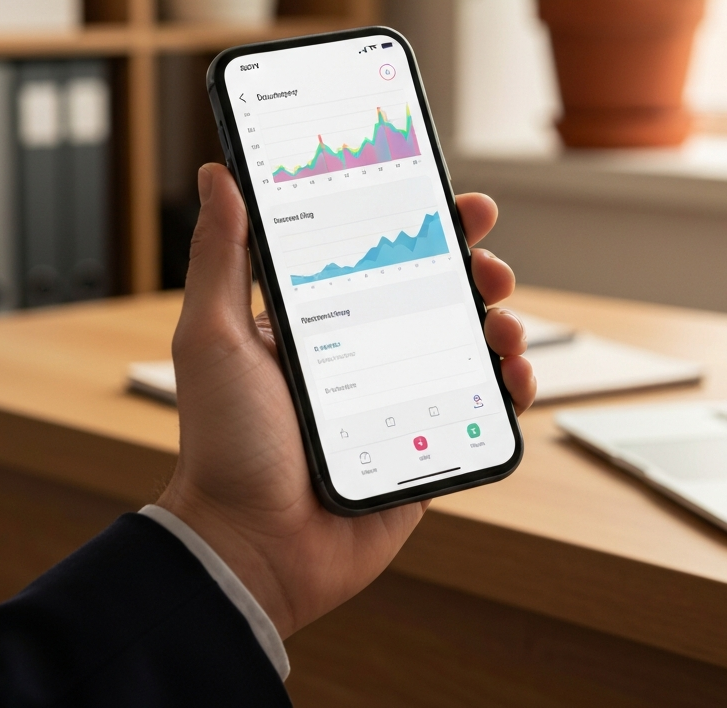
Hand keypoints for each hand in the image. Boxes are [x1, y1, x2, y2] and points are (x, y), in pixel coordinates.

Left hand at [158, 163, 534, 638]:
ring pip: (469, 346)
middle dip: (476, 270)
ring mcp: (401, 399)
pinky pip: (482, 409)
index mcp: (324, 321)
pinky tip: (513, 374)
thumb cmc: (224, 444)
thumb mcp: (214, 337)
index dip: (427, 227)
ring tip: (504, 325)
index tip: (458, 205)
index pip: (384, 256)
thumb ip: (222, 257)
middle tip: (489, 266)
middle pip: (439, 295)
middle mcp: (367, 353)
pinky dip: (510, 387)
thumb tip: (219, 178)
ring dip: (502, 324)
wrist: (249, 548)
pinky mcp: (427, 445)